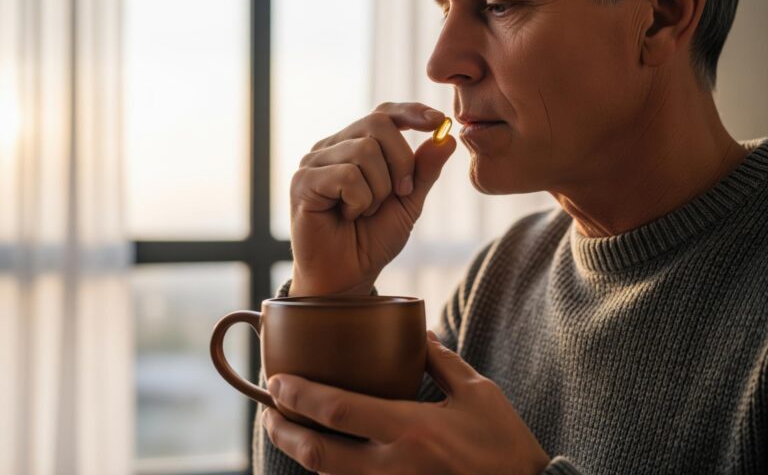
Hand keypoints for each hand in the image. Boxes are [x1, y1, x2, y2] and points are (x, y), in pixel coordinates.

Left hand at [262, 332, 550, 474]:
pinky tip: (324, 455)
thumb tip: (417, 334)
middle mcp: (392, 466)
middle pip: (318, 452)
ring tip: (286, 430)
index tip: (276, 382)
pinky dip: (330, 472)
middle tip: (268, 411)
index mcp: (410, 429)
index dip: (299, 396)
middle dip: (284, 431)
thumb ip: (441, 361)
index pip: (337, 410)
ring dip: (300, 453)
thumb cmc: (504, 444)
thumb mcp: (478, 392)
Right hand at [289, 102, 455, 295]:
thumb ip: (424, 170)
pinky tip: (349, 216)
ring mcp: (314, 163)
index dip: (410, 112)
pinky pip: (347, 175)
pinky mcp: (303, 182)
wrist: (348, 275)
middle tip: (400, 193)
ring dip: (378, 189)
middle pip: (377, 125)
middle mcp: (332, 148)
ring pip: (364, 151)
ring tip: (366, 211)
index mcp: (355, 146)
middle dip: (401, 162)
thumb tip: (448, 137)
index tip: (438, 122)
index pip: (383, 114)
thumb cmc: (372, 239)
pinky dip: (360, 200)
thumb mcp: (409, 202)